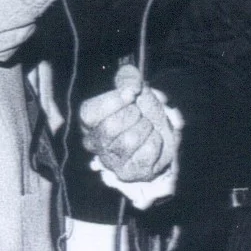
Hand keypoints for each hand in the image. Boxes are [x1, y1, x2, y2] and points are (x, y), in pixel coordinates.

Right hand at [79, 62, 180, 196]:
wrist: (161, 131)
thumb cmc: (141, 108)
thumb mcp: (134, 86)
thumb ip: (128, 78)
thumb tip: (130, 86)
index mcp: (89, 121)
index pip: (90, 114)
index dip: (113, 101)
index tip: (132, 94)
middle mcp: (95, 143)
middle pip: (110, 128)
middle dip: (133, 115)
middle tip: (139, 114)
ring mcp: (110, 161)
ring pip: (129, 141)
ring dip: (146, 128)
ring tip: (146, 127)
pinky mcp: (128, 173)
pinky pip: (145, 153)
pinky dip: (155, 142)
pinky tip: (152, 141)